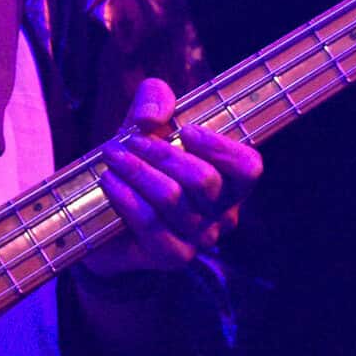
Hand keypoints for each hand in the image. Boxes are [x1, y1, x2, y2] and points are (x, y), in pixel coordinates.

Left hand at [81, 77, 261, 276]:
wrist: (107, 214)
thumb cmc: (140, 161)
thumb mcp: (147, 120)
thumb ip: (155, 98)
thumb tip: (151, 117)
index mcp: (230, 181)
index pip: (248, 167)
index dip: (220, 147)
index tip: (185, 129)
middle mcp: (223, 214)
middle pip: (203, 179)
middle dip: (160, 152)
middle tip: (129, 140)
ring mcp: (200, 239)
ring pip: (172, 198)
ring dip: (136, 170)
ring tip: (111, 155)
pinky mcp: (172, 256)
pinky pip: (150, 222)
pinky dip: (125, 196)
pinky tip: (109, 180)